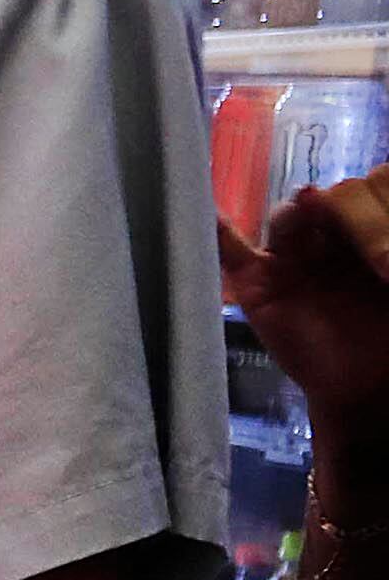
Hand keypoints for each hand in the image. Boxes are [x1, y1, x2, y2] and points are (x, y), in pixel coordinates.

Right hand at [225, 170, 388, 467]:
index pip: (356, 200)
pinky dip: (219, 231)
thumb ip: (381, 253)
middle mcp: (323, 241)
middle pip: (320, 205)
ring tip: (306, 208)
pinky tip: (208, 211)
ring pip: (286, 221)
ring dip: (295, 212)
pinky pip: (232, 251)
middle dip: (332, 203)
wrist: (361, 383)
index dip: (363, 196)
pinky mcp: (254, 283)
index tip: (375, 203)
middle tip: (342, 213)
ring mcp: (287, 261)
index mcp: (362, 237)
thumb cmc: (387, 331)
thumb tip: (367, 227)